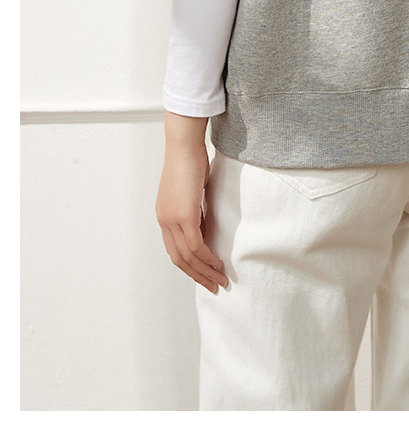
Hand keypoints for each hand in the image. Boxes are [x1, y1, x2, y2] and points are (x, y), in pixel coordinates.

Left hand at [155, 113, 227, 292]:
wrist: (183, 145)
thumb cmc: (189, 160)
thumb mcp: (191, 190)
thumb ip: (195, 208)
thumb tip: (206, 221)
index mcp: (164, 216)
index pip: (175, 250)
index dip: (190, 266)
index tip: (205, 274)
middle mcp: (164, 221)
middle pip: (179, 259)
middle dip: (198, 275)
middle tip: (214, 286)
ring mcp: (172, 220)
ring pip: (188, 256)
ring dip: (205, 271)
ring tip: (220, 280)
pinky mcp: (184, 216)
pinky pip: (196, 245)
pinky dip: (207, 257)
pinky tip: (218, 263)